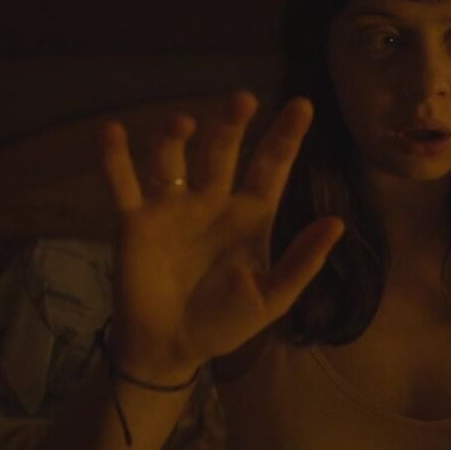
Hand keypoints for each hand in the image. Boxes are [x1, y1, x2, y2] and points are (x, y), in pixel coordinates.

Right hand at [98, 93, 342, 380]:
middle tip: (244, 99)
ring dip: (174, 137)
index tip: (303, 105)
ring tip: (183, 123)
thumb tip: (337, 224)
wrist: (171, 349)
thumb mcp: (272, 298)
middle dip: (232, 125)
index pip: (271, 167)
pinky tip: (112, 131)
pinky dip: (115, 157)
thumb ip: (302, 261)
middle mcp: (211, 200)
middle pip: (223, 152)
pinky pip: (123, 183)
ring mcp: (171, 207)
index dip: (286, 137)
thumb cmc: (225, 322)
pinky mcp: (134, 221)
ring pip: (172, 159)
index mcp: (250, 215)